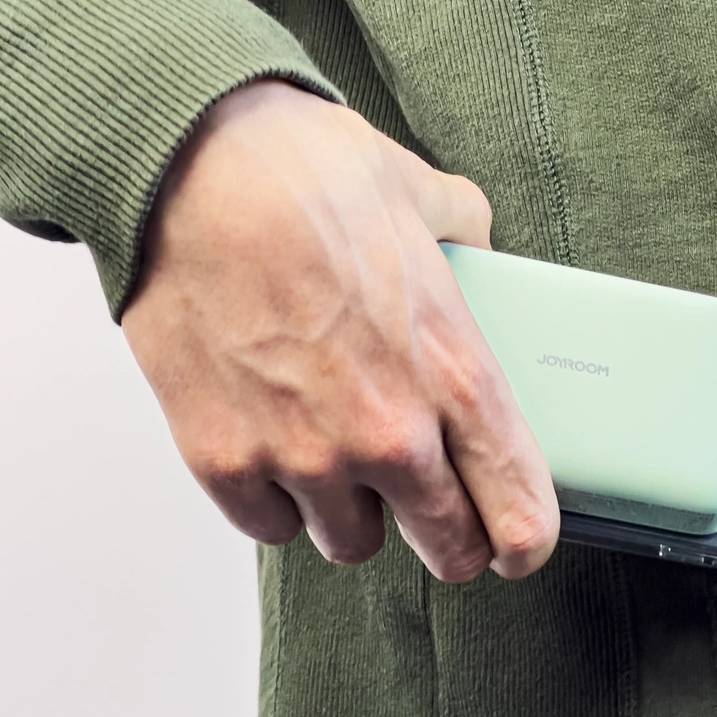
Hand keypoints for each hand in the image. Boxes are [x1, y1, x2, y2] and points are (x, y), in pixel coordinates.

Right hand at [121, 80, 558, 582]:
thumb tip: (474, 245)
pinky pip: (272, 526)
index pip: (519, 506)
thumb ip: (466, 233)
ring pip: (353, 544)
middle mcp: (387, 432)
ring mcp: (303, 455)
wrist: (190, 168)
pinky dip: (280, 497)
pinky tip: (278, 442)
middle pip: (446, 548)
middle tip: (434, 507)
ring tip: (341, 452)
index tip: (520, 540)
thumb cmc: (306, 175)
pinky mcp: (224, 461)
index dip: (526, 536)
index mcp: (452, 370)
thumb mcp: (421, 193)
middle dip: (448, 536)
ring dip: (356, 510)